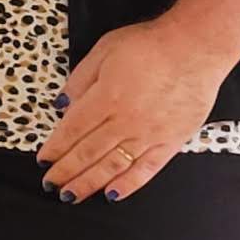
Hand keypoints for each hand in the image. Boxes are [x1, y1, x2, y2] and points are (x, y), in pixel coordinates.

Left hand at [34, 17, 230, 202]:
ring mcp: (148, 135)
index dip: (55, 148)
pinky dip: (128, 185)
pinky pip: (146, 170)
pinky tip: (112, 195)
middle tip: (50, 184)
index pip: (72, 130)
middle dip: (65, 172)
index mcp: (106, 98)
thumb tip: (62, 104)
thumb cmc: (151, 45)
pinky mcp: (170, 142)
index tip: (43, 160)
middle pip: (88, 153)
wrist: (196, 48)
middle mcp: (125, 121)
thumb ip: (81, 79)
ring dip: (89, 183)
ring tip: (72, 195)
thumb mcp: (105, 49)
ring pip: (112, 166)